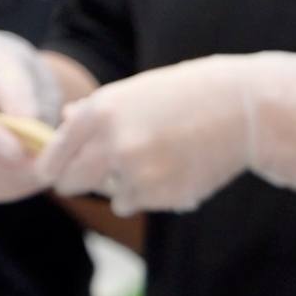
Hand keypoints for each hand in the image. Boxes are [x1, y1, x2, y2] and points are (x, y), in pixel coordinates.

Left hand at [36, 52, 295, 216]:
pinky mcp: (161, 196)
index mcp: (100, 112)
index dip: (52, 167)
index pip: (53, 155)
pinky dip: (151, 194)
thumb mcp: (137, 91)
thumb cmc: (190, 94)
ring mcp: (137, 173)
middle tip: (99, 174)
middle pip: (71, 183)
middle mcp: (113, 144)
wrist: (243, 111)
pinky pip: (139, 204)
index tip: (55, 173)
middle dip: (80, 181)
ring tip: (156, 160)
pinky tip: (175, 169)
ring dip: (124, 187)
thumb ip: (97, 111)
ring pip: (111, 197)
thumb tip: (64, 121)